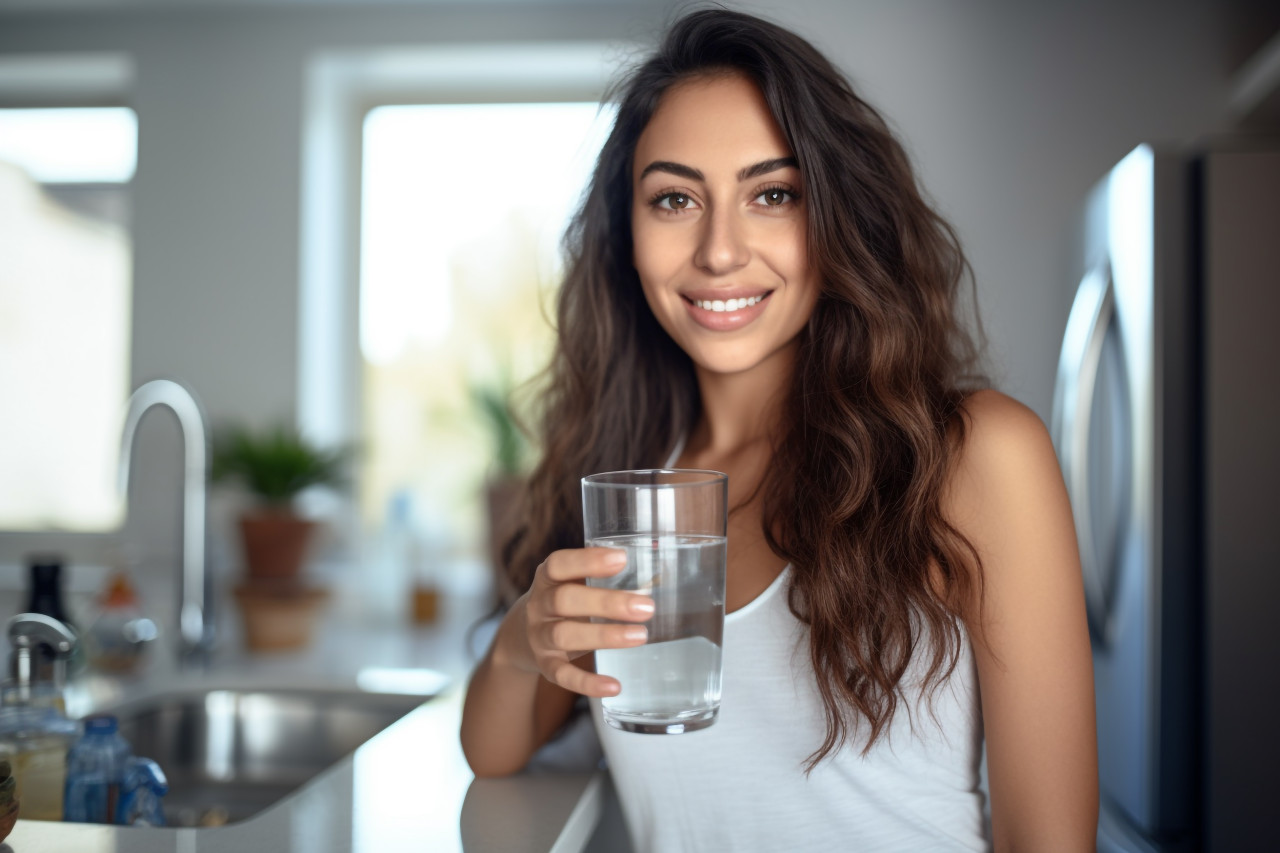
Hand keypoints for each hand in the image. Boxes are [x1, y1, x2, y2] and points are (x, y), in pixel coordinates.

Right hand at [499, 547, 653, 696]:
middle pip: (565, 600)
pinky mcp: (545, 665)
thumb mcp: (569, 582)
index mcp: (546, 579)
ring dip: (604, 636)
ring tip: (641, 636)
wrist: (519, 636)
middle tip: (646, 606)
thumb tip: (654, 576)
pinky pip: (563, 676)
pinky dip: (587, 683)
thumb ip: (598, 576)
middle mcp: (538, 606)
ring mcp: (539, 637)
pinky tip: (614, 686)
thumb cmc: (561, 601)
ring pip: (565, 635)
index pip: (559, 565)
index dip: (588, 561)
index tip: (622, 559)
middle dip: (606, 602)